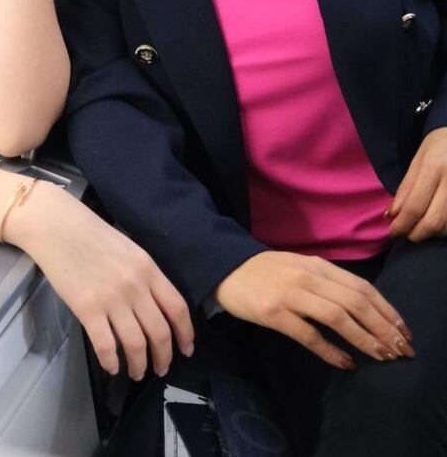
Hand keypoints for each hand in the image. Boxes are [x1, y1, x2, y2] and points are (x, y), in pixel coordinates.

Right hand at [8, 182, 193, 379]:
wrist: (56, 225)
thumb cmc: (90, 234)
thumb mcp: (128, 249)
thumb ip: (143, 276)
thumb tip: (154, 307)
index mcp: (148, 268)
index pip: (177, 308)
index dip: (185, 334)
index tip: (186, 349)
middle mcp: (135, 286)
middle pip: (160, 332)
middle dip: (164, 357)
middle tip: (161, 368)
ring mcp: (111, 298)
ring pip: (136, 344)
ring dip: (139, 365)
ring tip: (136, 372)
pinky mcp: (87, 308)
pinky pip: (106, 345)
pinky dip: (111, 361)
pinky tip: (111, 366)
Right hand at [214, 251, 413, 368]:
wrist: (226, 269)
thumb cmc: (267, 272)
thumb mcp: (301, 268)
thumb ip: (328, 282)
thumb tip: (363, 306)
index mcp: (318, 265)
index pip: (362, 287)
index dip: (387, 310)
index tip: (402, 331)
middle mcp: (308, 277)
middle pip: (356, 302)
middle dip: (383, 328)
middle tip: (399, 350)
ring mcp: (291, 294)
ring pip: (338, 317)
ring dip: (364, 339)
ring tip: (381, 357)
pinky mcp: (274, 313)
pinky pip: (309, 335)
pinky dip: (331, 351)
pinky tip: (346, 363)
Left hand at [387, 127, 446, 241]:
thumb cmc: (441, 145)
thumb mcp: (418, 160)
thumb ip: (406, 188)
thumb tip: (392, 214)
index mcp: (434, 167)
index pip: (415, 206)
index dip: (402, 225)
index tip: (393, 232)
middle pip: (434, 222)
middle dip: (416, 234)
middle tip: (407, 234)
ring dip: (432, 234)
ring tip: (421, 227)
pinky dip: (446, 229)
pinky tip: (438, 224)